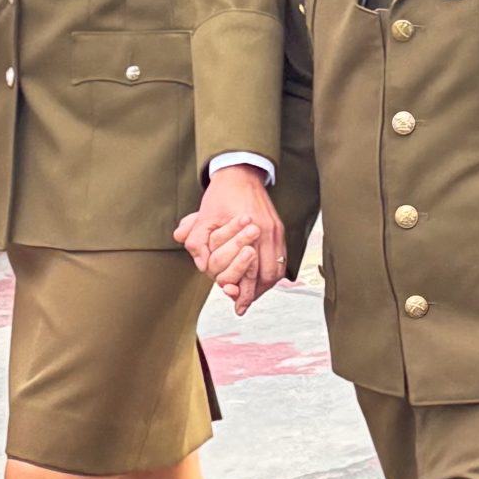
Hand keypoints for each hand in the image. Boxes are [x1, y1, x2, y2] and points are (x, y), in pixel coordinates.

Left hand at [175, 164, 284, 317]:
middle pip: (269, 276)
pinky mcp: (279, 229)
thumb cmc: (222, 194)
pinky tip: (260, 278)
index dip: (245, 292)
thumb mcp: (203, 215)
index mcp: (252, 229)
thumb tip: (200, 263)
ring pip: (277, 270)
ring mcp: (277, 231)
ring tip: (251, 294)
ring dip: (265, 285)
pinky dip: (272, 272)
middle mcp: (269, 232)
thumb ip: (197, 239)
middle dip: (256, 293)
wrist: (240, 172)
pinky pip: (281, 259)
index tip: (238, 306)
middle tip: (243, 303)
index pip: (253, 271)